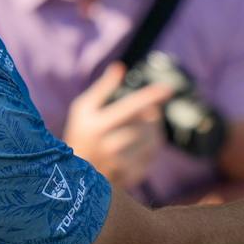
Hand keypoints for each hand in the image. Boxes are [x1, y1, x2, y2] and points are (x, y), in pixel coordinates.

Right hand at [62, 63, 170, 191]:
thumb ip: (103, 88)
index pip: (130, 107)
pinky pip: (153, 154)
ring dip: (154, 128)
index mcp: (96, 126)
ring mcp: (121, 164)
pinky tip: (141, 144)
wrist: (75, 176)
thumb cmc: (81, 135)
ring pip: (153, 138)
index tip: (168, 88)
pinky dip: (152, 146)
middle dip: (151, 113)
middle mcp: (108, 146)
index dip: (151, 96)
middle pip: (145, 123)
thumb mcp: (83, 109)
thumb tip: (119, 67)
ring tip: (144, 126)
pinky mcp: (131, 176)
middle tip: (148, 111)